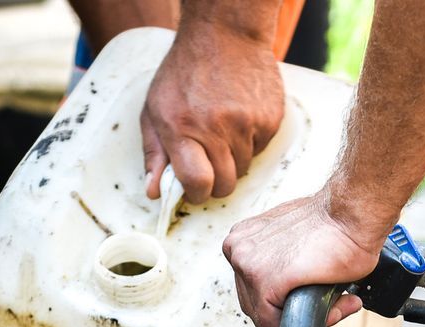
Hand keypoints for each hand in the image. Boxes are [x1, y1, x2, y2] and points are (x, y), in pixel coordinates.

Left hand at [141, 24, 283, 202]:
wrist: (225, 34)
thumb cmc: (184, 72)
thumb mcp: (155, 109)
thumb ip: (154, 154)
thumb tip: (154, 192)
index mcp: (182, 128)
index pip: (198, 183)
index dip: (196, 194)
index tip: (194, 188)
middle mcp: (216, 128)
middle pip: (225, 184)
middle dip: (216, 183)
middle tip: (208, 164)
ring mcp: (247, 124)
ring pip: (245, 169)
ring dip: (233, 160)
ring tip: (222, 132)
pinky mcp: (270, 119)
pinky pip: (261, 149)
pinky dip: (250, 142)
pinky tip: (239, 118)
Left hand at [224, 191, 387, 326]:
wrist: (352, 215)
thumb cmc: (335, 226)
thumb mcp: (296, 244)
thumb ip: (287, 267)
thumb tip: (300, 296)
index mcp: (244, 240)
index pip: (251, 290)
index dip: (283, 302)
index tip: (311, 296)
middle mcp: (238, 250)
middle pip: (255, 305)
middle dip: (290, 310)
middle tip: (325, 302)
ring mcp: (245, 264)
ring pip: (265, 316)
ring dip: (299, 316)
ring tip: (329, 301)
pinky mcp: (263, 280)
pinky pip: (272, 324)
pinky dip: (302, 324)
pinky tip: (327, 308)